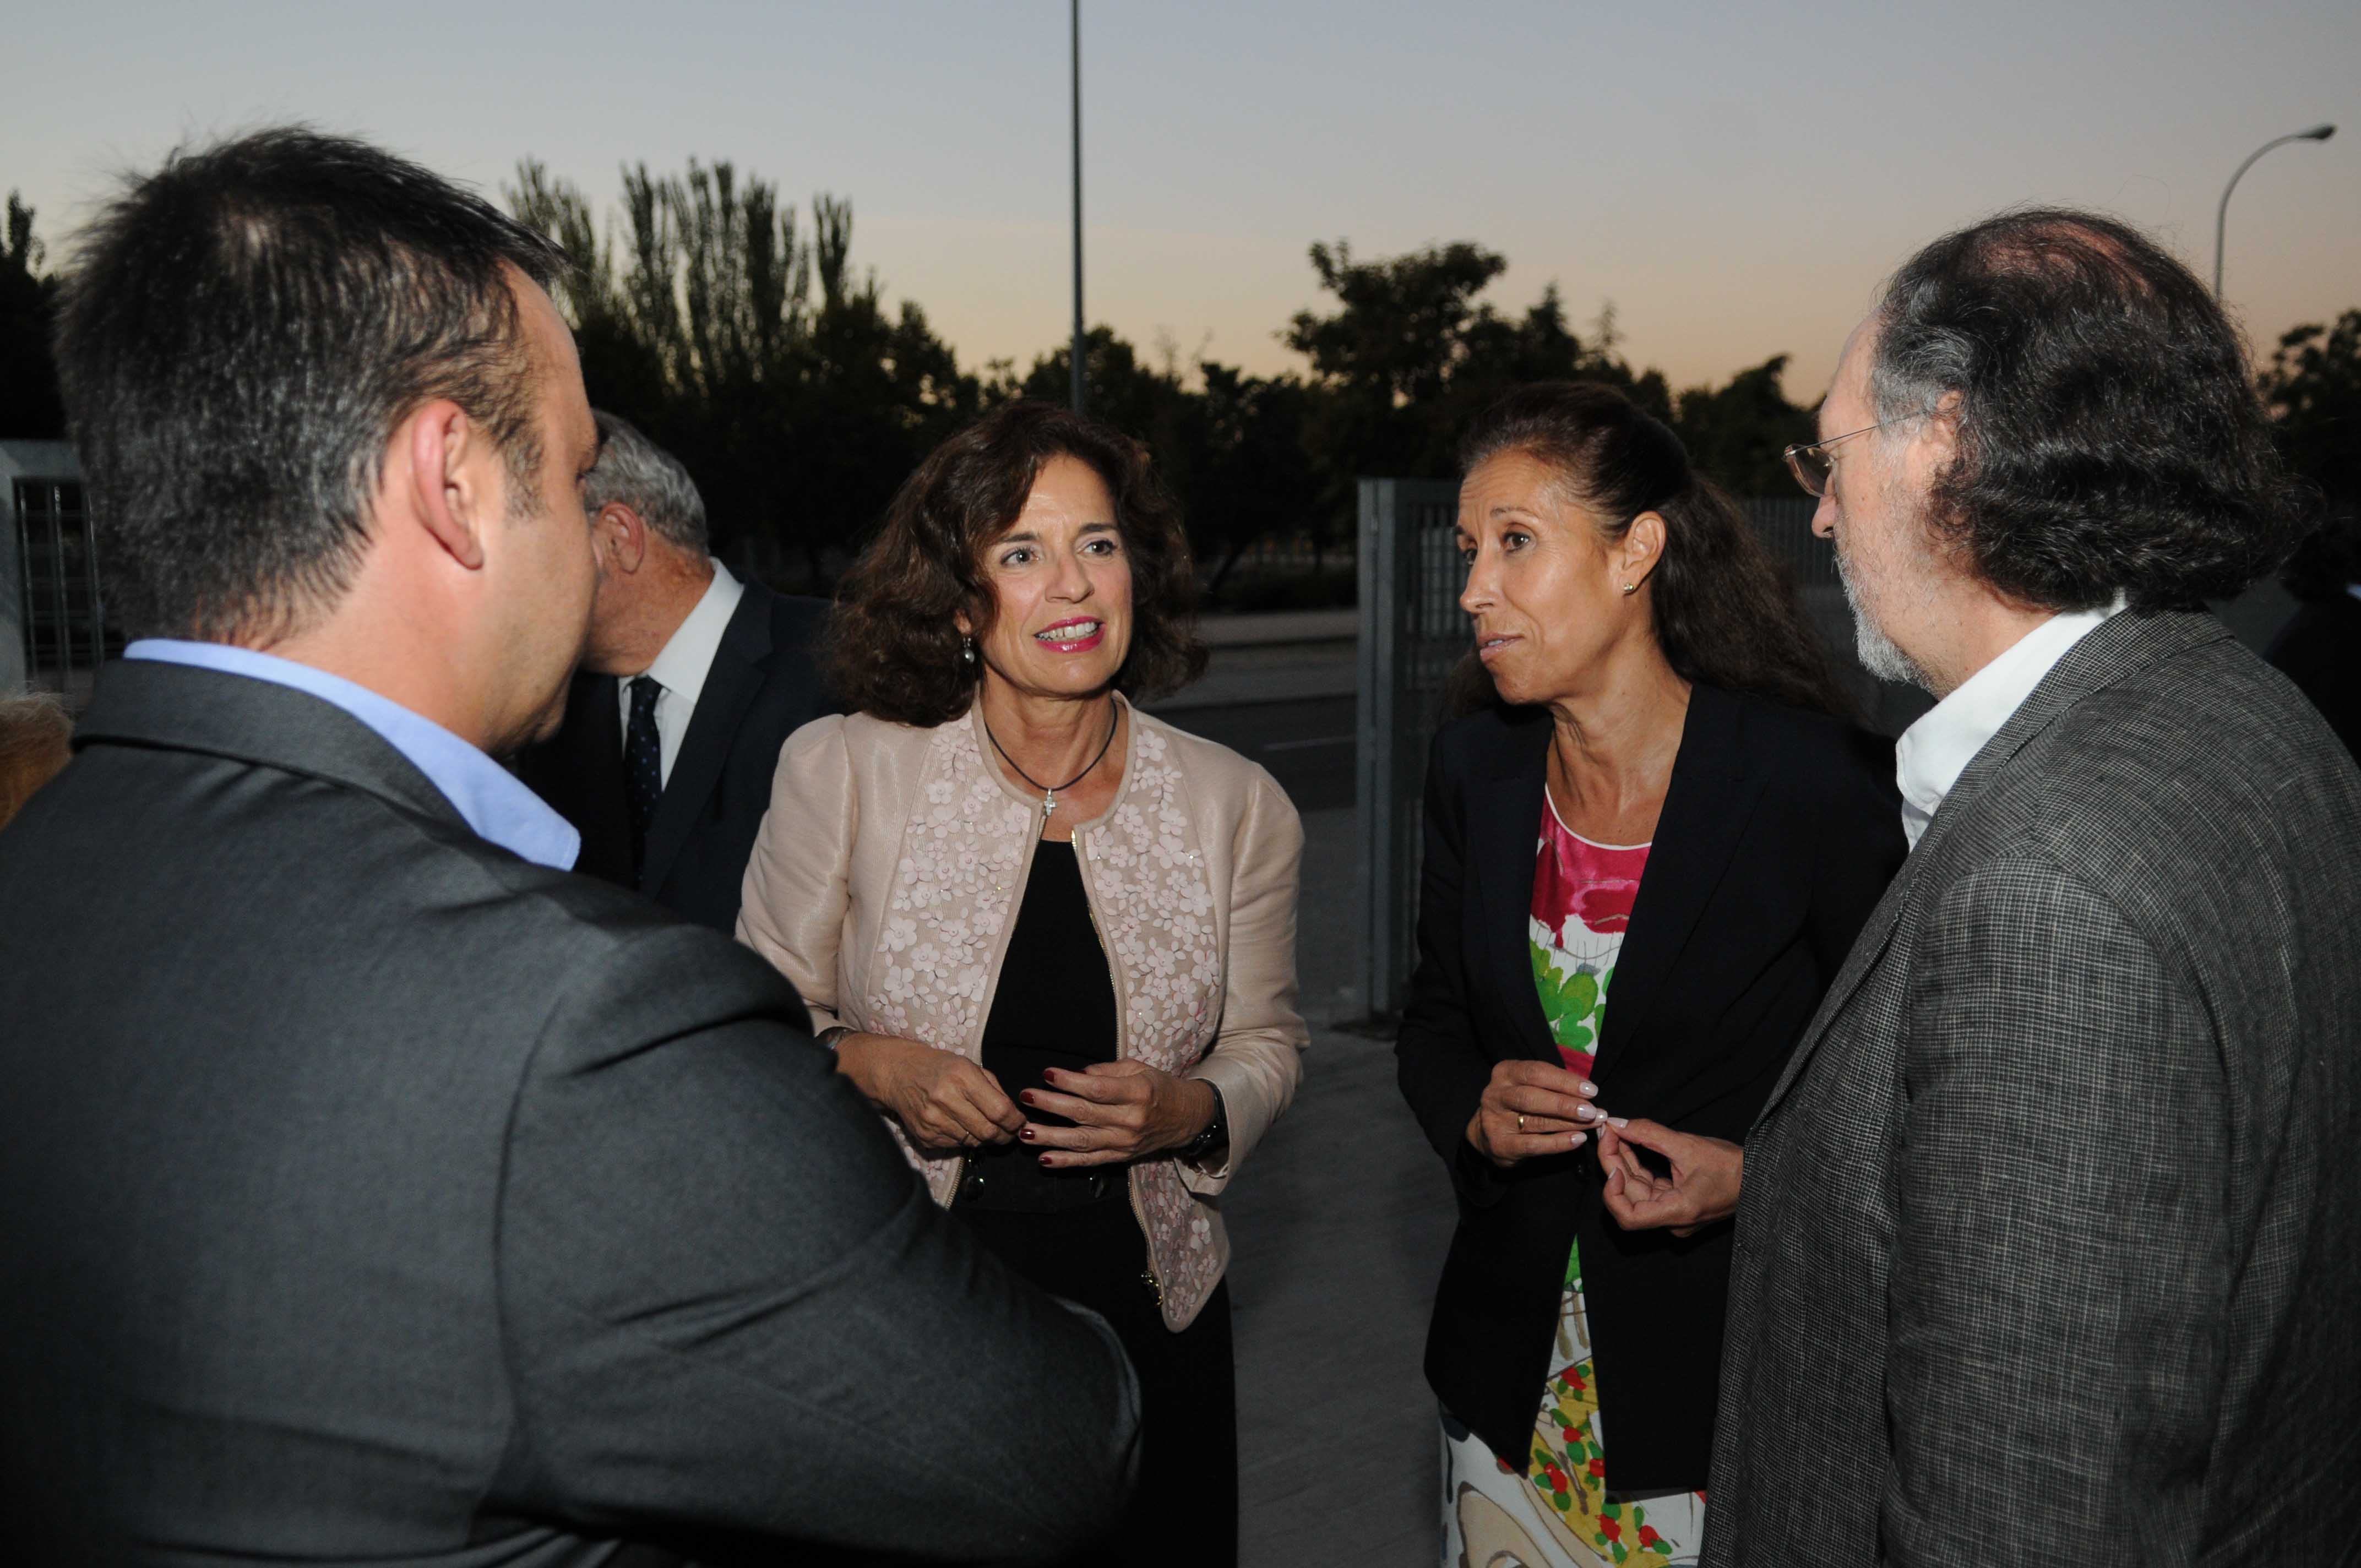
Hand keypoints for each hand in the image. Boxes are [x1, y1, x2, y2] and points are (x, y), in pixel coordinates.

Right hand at [833, 1033, 1024, 1152]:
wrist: (898, 1073)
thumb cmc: (940, 1067)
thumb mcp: (970, 1066)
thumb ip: (994, 1089)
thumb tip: (1015, 1117)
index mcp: (962, 1077)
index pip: (999, 1111)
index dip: (1015, 1122)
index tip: (1019, 1123)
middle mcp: (946, 1100)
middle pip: (988, 1131)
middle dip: (1004, 1135)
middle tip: (1008, 1133)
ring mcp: (933, 1121)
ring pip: (973, 1142)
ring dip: (984, 1138)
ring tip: (984, 1127)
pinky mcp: (925, 1136)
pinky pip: (956, 1145)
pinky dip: (965, 1139)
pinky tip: (961, 1126)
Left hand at [1018, 1061, 1216, 1168]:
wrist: (1185, 1117)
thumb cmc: (1158, 1087)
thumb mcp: (1138, 1069)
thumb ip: (1106, 1070)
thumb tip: (1076, 1073)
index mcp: (1137, 1093)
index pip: (1097, 1089)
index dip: (1070, 1082)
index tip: (1047, 1073)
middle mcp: (1130, 1120)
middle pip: (1084, 1114)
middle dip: (1051, 1105)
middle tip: (1025, 1097)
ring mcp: (1124, 1142)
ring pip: (1081, 1141)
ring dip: (1050, 1137)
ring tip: (1025, 1132)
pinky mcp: (1120, 1157)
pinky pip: (1089, 1161)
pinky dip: (1066, 1162)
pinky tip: (1044, 1159)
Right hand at [1465, 1058, 1604, 1167]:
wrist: (1487, 1131)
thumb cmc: (1519, 1103)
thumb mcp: (1529, 1085)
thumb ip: (1553, 1085)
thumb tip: (1588, 1093)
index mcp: (1505, 1073)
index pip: (1536, 1072)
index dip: (1565, 1081)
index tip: (1591, 1090)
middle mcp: (1496, 1094)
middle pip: (1532, 1097)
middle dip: (1565, 1104)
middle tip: (1592, 1110)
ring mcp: (1495, 1121)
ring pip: (1536, 1121)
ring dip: (1568, 1123)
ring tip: (1593, 1124)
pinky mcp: (1500, 1145)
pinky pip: (1533, 1145)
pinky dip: (1558, 1143)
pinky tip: (1577, 1140)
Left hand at [1596, 1118, 1742, 1236]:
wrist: (1759, 1176)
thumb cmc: (1732, 1166)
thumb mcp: (1688, 1145)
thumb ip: (1649, 1134)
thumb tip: (1617, 1124)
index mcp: (1678, 1212)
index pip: (1628, 1217)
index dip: (1611, 1191)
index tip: (1611, 1160)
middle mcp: (1673, 1221)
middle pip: (1630, 1197)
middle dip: (1615, 1163)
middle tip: (1608, 1131)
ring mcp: (1674, 1215)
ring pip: (1637, 1191)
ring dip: (1624, 1163)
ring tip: (1617, 1133)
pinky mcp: (1677, 1205)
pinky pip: (1649, 1188)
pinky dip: (1638, 1167)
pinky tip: (1631, 1144)